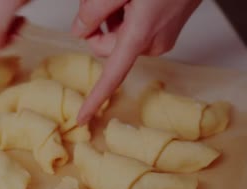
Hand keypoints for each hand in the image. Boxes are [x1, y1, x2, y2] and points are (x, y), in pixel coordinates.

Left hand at [73, 0, 201, 123]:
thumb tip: (79, 31)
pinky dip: (125, 16)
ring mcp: (163, 36)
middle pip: (107, 49)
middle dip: (97, 27)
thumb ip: (93, 11)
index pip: (112, 75)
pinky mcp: (167, 28)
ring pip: (119, 38)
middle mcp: (154, 42)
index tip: (82, 118)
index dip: (95, 98)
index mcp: (141, 35)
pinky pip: (134, 30)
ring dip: (111, 18)